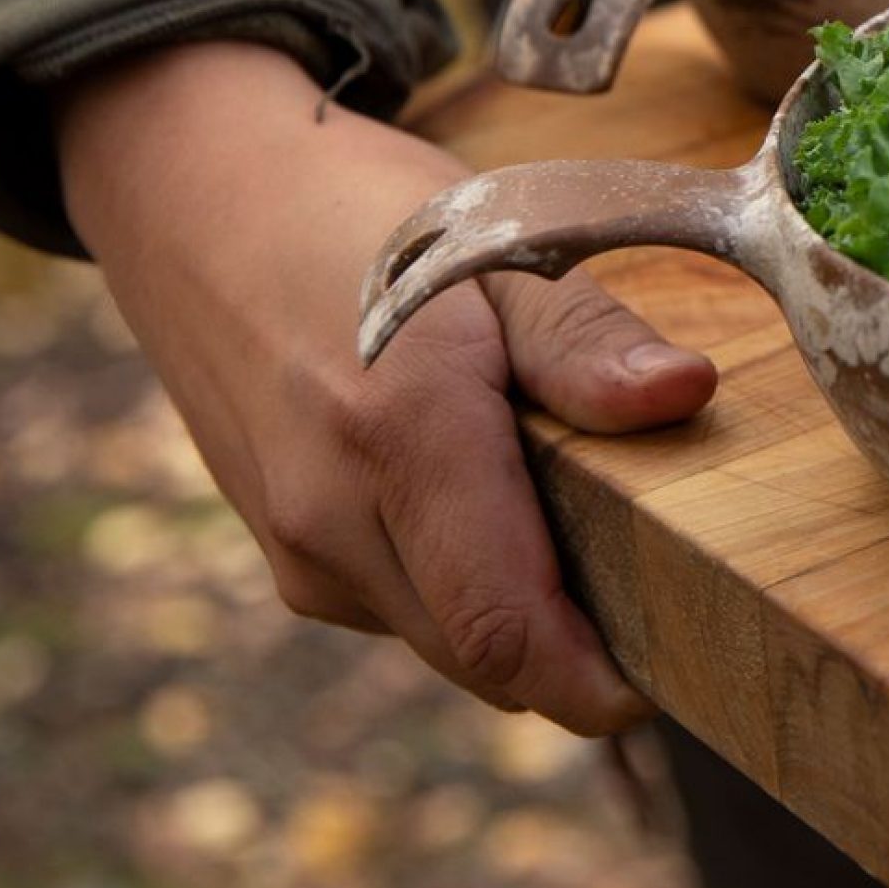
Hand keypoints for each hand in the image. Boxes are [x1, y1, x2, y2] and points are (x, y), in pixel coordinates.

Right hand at [56, 41, 716, 734]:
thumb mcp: (499, 243)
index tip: (687, 669)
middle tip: (675, 587)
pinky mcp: (287, 553)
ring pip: (446, 638)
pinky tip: (494, 492)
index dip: (598, 685)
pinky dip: (465, 580)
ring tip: (581, 512)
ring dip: (522, 611)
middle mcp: (331, 517)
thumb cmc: (366, 214)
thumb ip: (586, 340)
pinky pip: (404, 606)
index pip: (505, 632)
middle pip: (486, 658)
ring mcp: (296, 546)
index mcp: (398, 436)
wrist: (201, 202)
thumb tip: (685, 394)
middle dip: (581, 651)